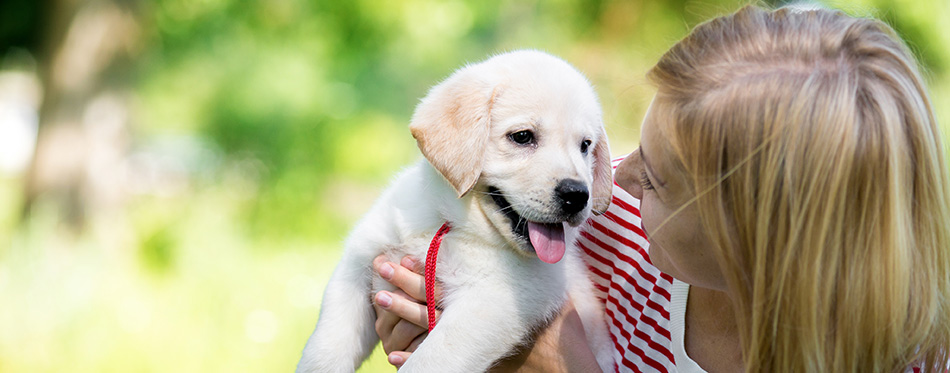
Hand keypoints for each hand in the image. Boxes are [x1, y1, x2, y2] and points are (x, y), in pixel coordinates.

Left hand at [373, 255, 602, 371]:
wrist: (557, 362)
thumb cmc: (552, 321)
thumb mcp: (538, 286)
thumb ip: (521, 264)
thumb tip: (520, 232)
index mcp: (483, 298)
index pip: (445, 281)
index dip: (420, 269)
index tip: (401, 254)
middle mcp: (471, 317)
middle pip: (428, 299)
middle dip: (402, 283)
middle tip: (380, 265)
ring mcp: (467, 340)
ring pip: (425, 327)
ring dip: (400, 316)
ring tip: (379, 299)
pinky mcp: (469, 358)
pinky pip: (435, 360)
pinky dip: (413, 358)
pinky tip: (395, 358)